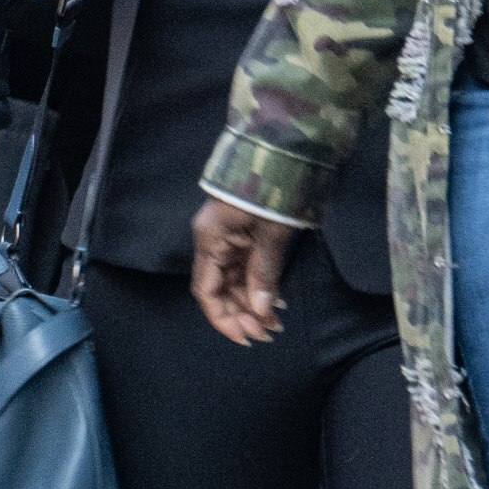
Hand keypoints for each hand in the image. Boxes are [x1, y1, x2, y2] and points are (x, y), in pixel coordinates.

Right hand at [189, 197, 293, 345]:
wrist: (282, 152)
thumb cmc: (273, 190)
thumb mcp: (271, 233)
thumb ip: (264, 273)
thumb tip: (262, 310)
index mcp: (210, 239)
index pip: (206, 290)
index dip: (223, 318)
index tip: (247, 337)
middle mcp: (212, 240)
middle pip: (219, 288)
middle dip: (242, 313)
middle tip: (270, 332)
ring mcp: (226, 237)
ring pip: (233, 281)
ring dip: (252, 303)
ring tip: (277, 322)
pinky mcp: (241, 234)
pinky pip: (243, 268)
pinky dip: (258, 286)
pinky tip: (276, 301)